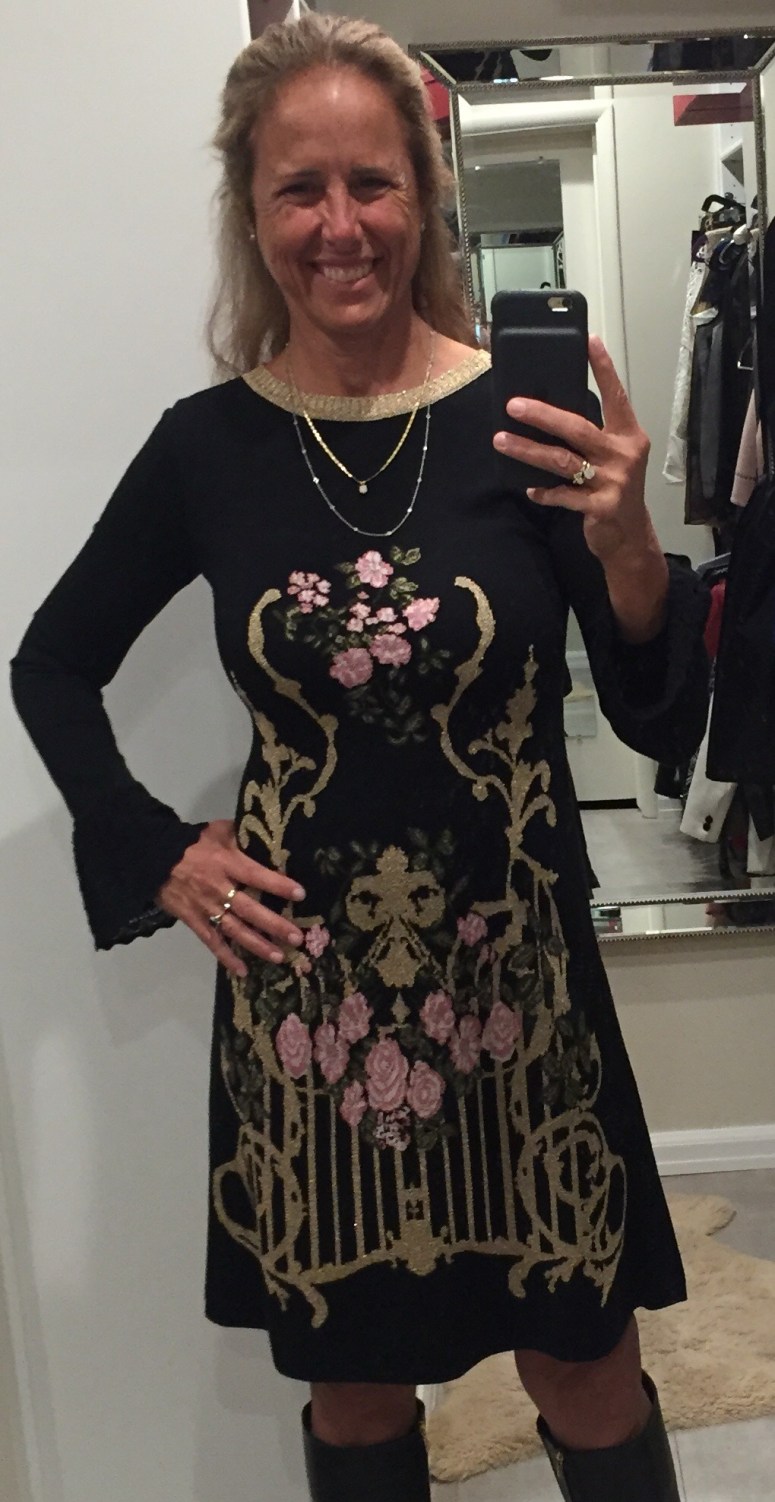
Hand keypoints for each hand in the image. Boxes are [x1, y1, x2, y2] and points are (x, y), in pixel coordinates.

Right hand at [156, 819, 305, 978]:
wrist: (154, 858)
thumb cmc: (192, 843)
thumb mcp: (217, 830)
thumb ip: (241, 833)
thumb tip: (265, 835)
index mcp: (226, 863)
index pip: (256, 876)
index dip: (277, 885)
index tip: (300, 894)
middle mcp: (218, 888)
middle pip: (249, 910)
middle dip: (274, 925)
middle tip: (297, 937)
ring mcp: (205, 908)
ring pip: (235, 930)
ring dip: (257, 945)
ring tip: (279, 956)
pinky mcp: (193, 921)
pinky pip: (212, 942)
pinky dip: (226, 958)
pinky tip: (242, 971)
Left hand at [493, 335, 653, 565]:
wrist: (629, 536)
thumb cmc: (614, 489)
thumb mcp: (613, 457)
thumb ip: (591, 436)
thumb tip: (548, 413)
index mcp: (629, 435)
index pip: (616, 396)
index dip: (603, 369)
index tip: (589, 341)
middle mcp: (624, 454)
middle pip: (577, 428)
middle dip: (542, 414)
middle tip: (513, 405)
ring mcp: (613, 481)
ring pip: (562, 460)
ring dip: (528, 450)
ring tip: (501, 440)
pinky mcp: (601, 506)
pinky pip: (563, 495)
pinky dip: (543, 491)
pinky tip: (528, 488)